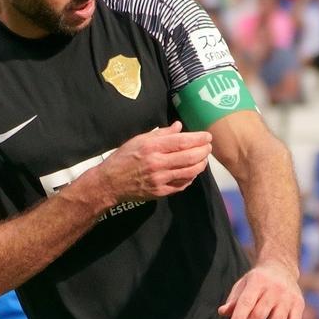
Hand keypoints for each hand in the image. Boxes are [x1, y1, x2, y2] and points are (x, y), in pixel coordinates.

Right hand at [93, 122, 211, 204]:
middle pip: (190, 157)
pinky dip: (190, 177)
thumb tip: (179, 127)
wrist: (110, 183)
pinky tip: (192, 171)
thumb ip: (161, 133)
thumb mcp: (138, 140)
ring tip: (203, 159)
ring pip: (190, 172)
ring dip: (201, 164)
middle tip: (208, 147)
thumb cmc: (123, 158)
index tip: (207, 136)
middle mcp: (157, 163)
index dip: (198, 139)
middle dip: (204, 151)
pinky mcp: (160, 192)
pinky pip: (182, 184)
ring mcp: (160, 179)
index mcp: (151, 147)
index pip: (182, 141)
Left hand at [218, 259, 303, 318]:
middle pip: (260, 314)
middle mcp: (274, 288)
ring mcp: (288, 296)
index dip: (239, 318)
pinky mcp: (299, 304)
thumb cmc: (257, 281)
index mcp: (257, 281)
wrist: (281, 268)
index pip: (246, 302)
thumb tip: (222, 313)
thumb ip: (233, 300)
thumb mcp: (242, 285)